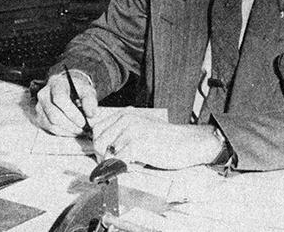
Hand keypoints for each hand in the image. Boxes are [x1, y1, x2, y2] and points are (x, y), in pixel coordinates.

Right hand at [35, 71, 97, 135]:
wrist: (67, 88)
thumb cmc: (77, 90)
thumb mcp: (87, 90)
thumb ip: (90, 100)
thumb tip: (91, 114)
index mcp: (56, 84)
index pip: (60, 99)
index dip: (72, 113)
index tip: (83, 122)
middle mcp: (44, 95)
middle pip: (54, 115)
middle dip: (71, 125)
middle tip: (84, 129)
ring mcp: (39, 107)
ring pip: (52, 124)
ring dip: (68, 130)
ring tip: (81, 130)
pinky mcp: (39, 117)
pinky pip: (50, 129)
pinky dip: (63, 132)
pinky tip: (73, 130)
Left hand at [93, 109, 223, 169]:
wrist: (186, 143)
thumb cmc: (164, 139)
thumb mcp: (141, 128)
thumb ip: (123, 131)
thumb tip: (101, 146)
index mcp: (125, 114)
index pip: (97, 129)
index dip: (99, 144)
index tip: (108, 155)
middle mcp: (125, 119)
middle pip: (98, 141)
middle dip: (103, 156)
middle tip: (115, 164)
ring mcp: (130, 131)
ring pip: (106, 153)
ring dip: (113, 164)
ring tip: (126, 166)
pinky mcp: (136, 145)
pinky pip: (117, 162)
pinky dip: (121, 170)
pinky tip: (132, 168)